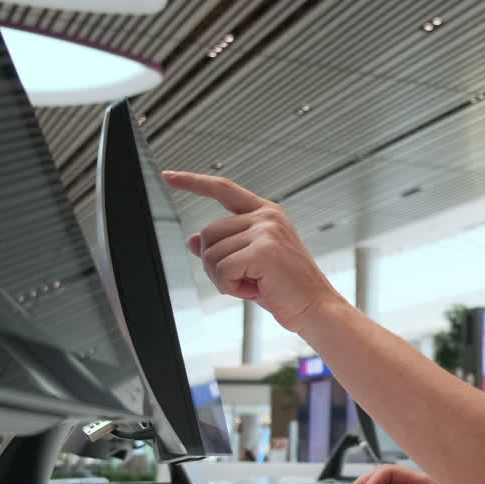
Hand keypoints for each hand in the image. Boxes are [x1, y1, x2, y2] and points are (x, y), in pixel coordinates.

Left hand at [162, 171, 344, 331]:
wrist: (315, 308)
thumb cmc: (285, 287)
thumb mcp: (248, 264)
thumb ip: (223, 248)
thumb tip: (192, 241)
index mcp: (266, 212)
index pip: (223, 189)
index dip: (193, 182)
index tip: (169, 176)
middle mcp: (266, 216)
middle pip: (208, 234)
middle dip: (215, 265)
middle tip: (245, 280)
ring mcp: (266, 231)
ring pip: (211, 255)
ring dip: (224, 280)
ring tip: (254, 285)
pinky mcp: (264, 251)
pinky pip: (222, 271)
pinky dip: (231, 288)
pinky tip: (255, 290)